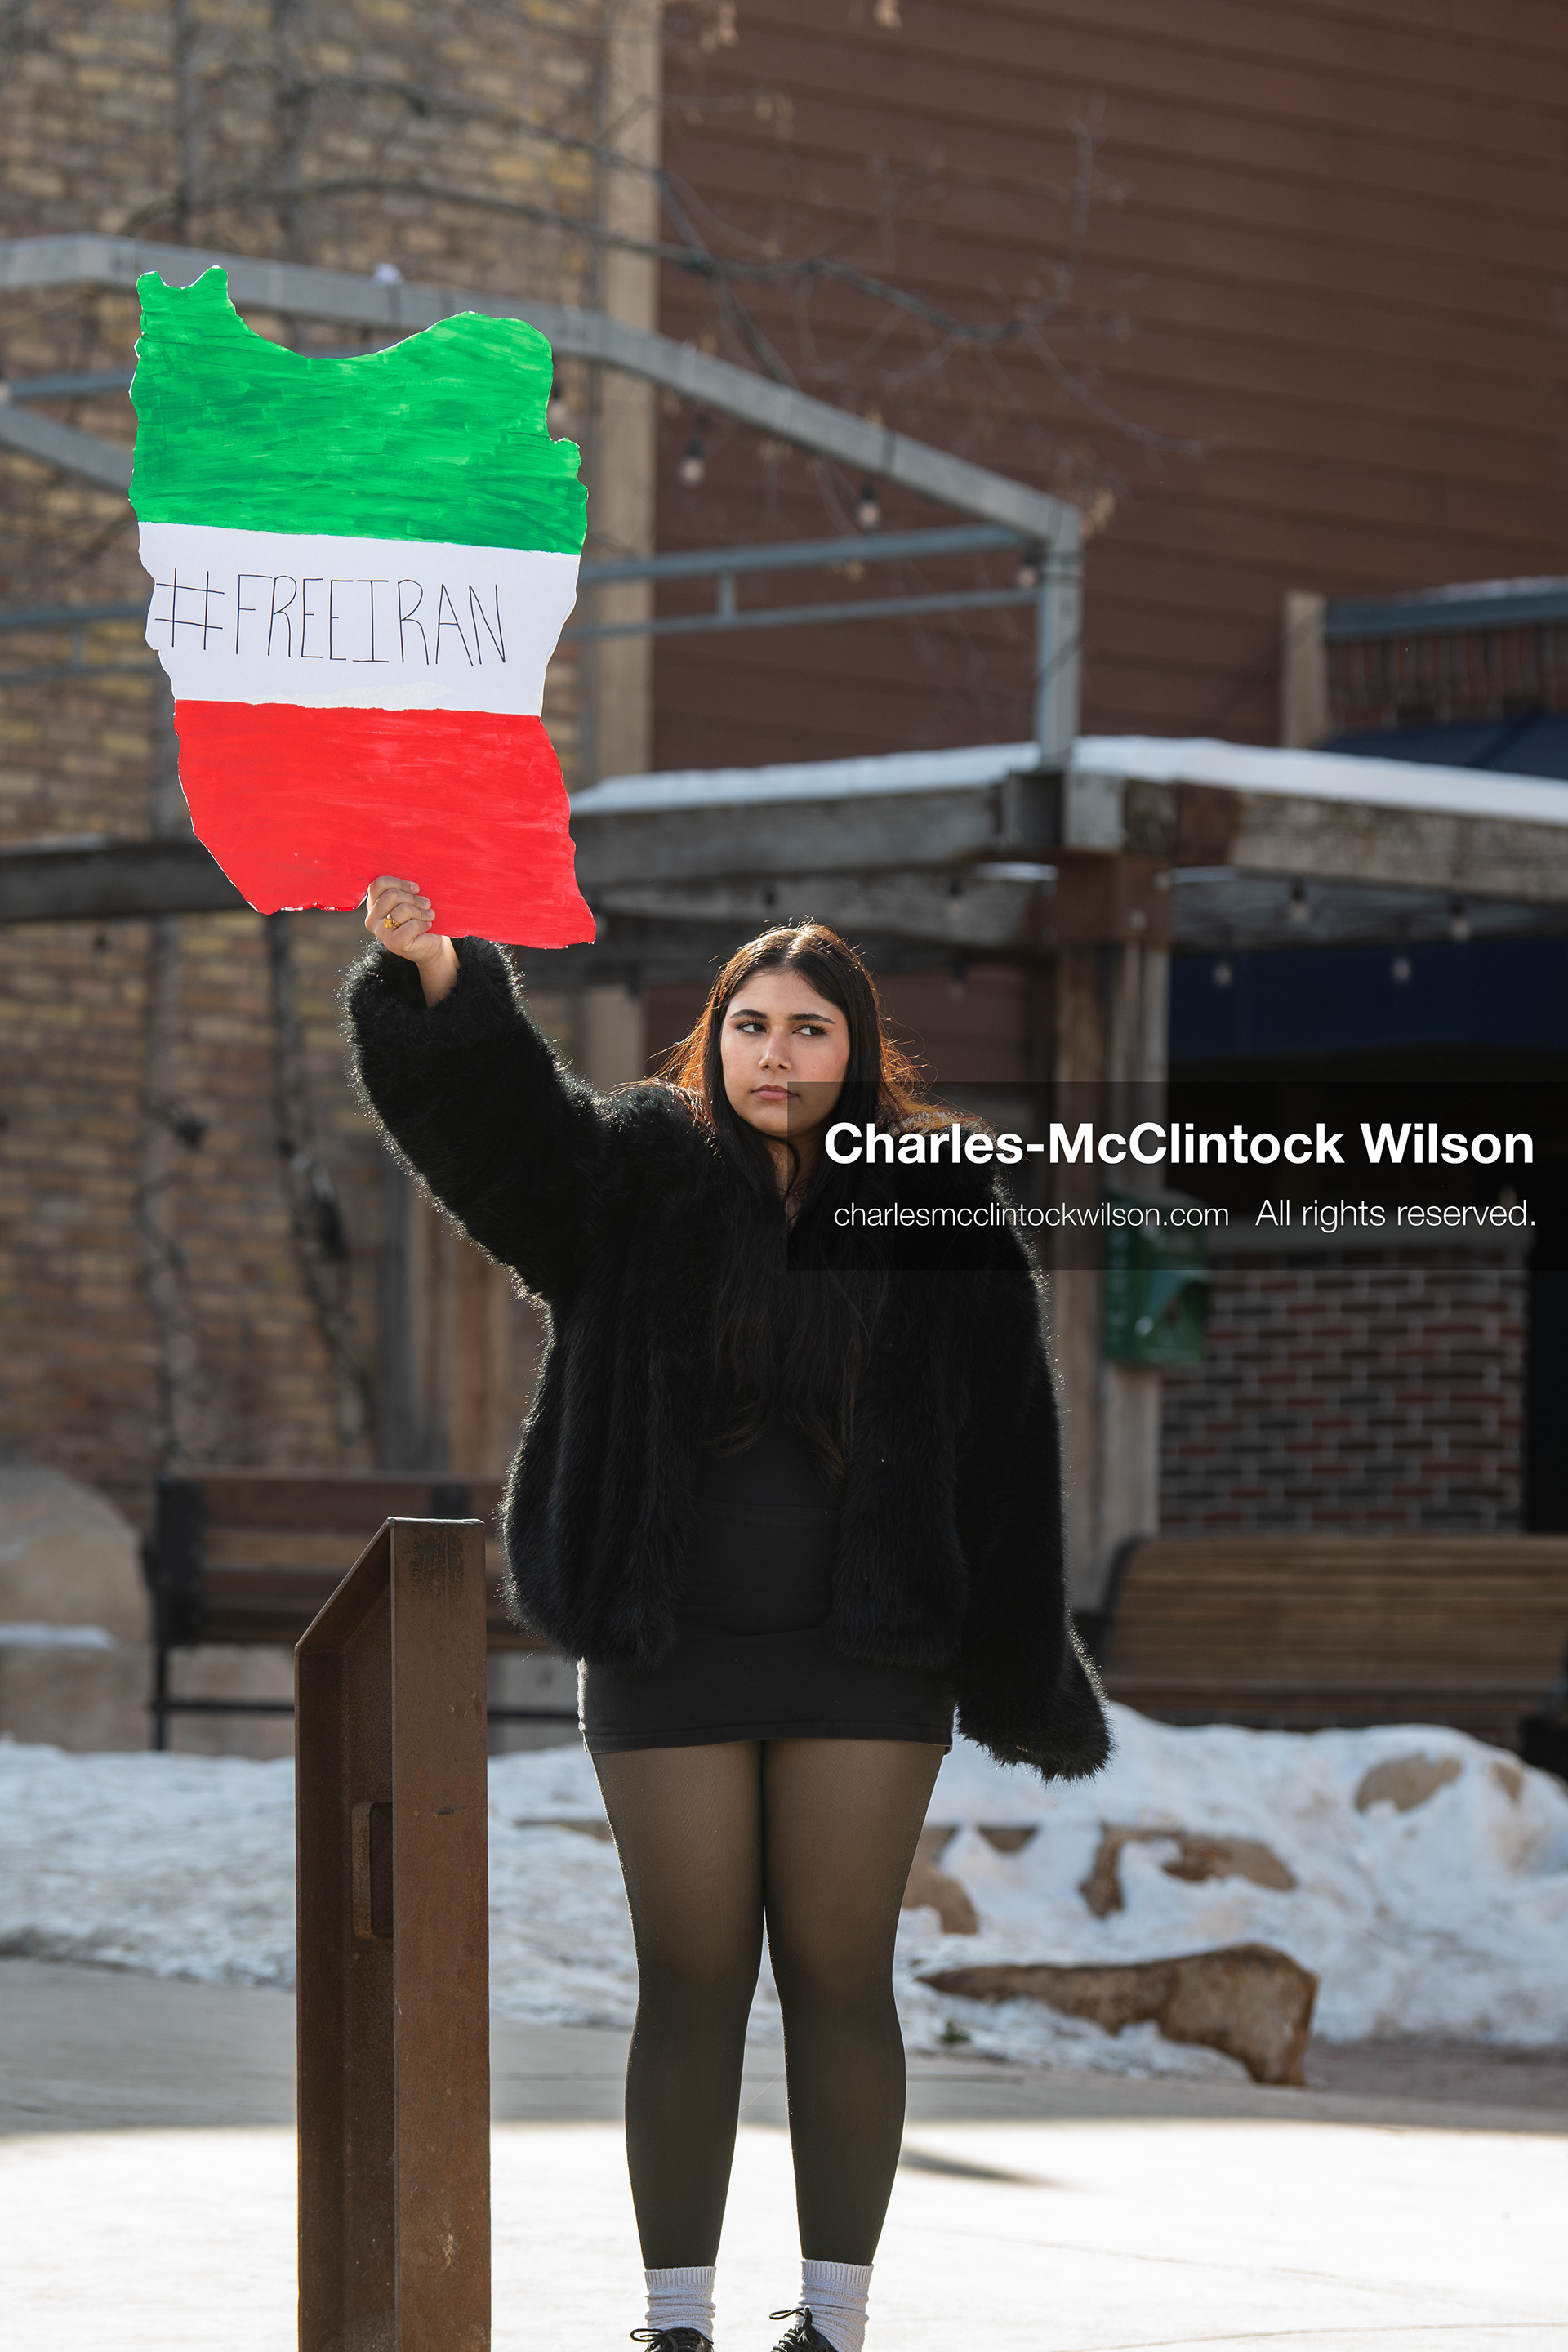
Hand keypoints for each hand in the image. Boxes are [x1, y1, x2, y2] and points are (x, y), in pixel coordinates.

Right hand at [364, 875, 458, 1005]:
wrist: (430, 943)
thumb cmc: (419, 918)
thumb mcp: (410, 899)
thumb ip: (405, 889)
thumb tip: (412, 877)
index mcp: (373, 903)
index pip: (379, 884)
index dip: (400, 883)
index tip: (416, 888)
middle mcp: (372, 918)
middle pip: (391, 895)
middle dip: (413, 898)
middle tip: (426, 903)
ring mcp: (380, 932)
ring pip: (401, 910)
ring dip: (421, 911)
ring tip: (429, 915)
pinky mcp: (391, 943)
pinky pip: (410, 926)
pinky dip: (423, 924)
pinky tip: (427, 925)